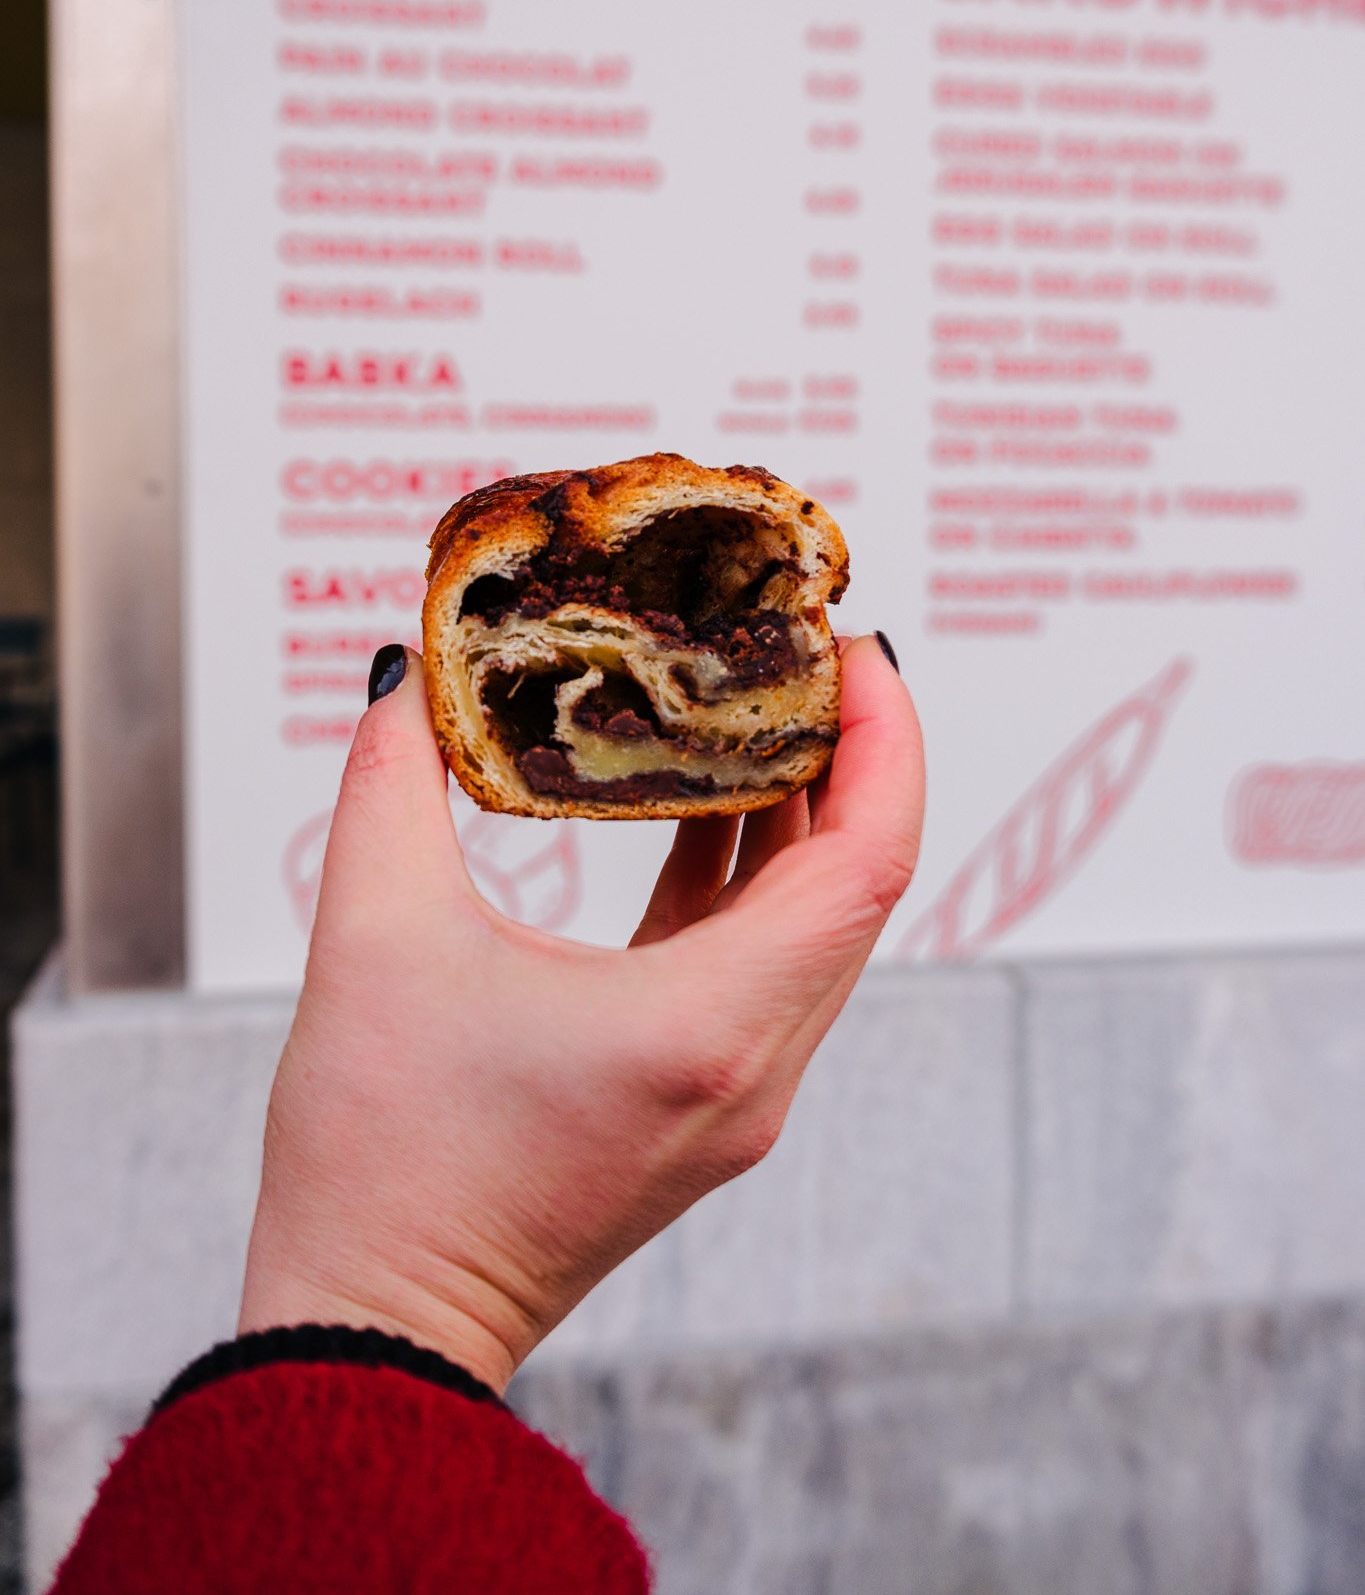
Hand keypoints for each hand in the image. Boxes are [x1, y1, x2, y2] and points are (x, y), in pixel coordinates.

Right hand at [239, 635, 923, 1392]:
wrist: (377, 1329)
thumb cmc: (382, 1163)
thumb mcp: (374, 940)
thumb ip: (391, 782)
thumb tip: (406, 676)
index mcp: (708, 1030)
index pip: (870, 863)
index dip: (886, 741)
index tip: (855, 647)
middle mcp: (753, 1070)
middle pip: (860, 886)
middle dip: (851, 756)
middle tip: (800, 650)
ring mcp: (738, 1096)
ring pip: (816, 927)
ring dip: (803, 816)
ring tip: (758, 704)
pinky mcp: (704, 1103)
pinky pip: (762, 966)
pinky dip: (748, 878)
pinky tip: (700, 805)